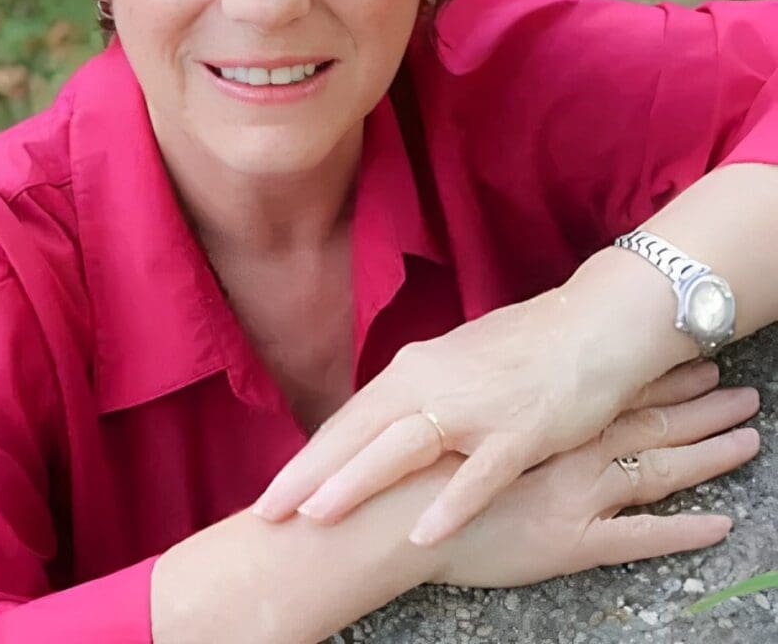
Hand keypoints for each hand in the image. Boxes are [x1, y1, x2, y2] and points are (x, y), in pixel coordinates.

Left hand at [253, 282, 689, 544]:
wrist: (594, 325)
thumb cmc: (525, 348)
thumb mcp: (458, 365)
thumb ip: (421, 395)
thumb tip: (385, 426)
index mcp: (416, 368)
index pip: (350, 418)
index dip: (310, 456)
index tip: (274, 489)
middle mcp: (434, 383)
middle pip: (360, 432)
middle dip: (310, 474)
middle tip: (267, 511)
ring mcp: (476, 407)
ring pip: (403, 448)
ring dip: (357, 482)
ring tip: (317, 517)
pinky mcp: (520, 431)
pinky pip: (480, 474)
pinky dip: (450, 503)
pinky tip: (424, 535)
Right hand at [431, 367, 760, 587]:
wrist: (396, 513)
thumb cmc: (418, 467)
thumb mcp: (451, 418)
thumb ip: (485, 405)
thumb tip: (499, 386)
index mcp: (540, 416)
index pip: (611, 390)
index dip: (655, 376)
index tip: (694, 359)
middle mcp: (567, 446)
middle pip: (644, 420)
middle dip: (697, 404)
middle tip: (742, 392)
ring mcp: (576, 492)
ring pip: (655, 468)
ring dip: (706, 454)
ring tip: (749, 438)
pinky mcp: (573, 541)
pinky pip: (638, 538)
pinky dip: (683, 533)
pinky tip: (720, 527)